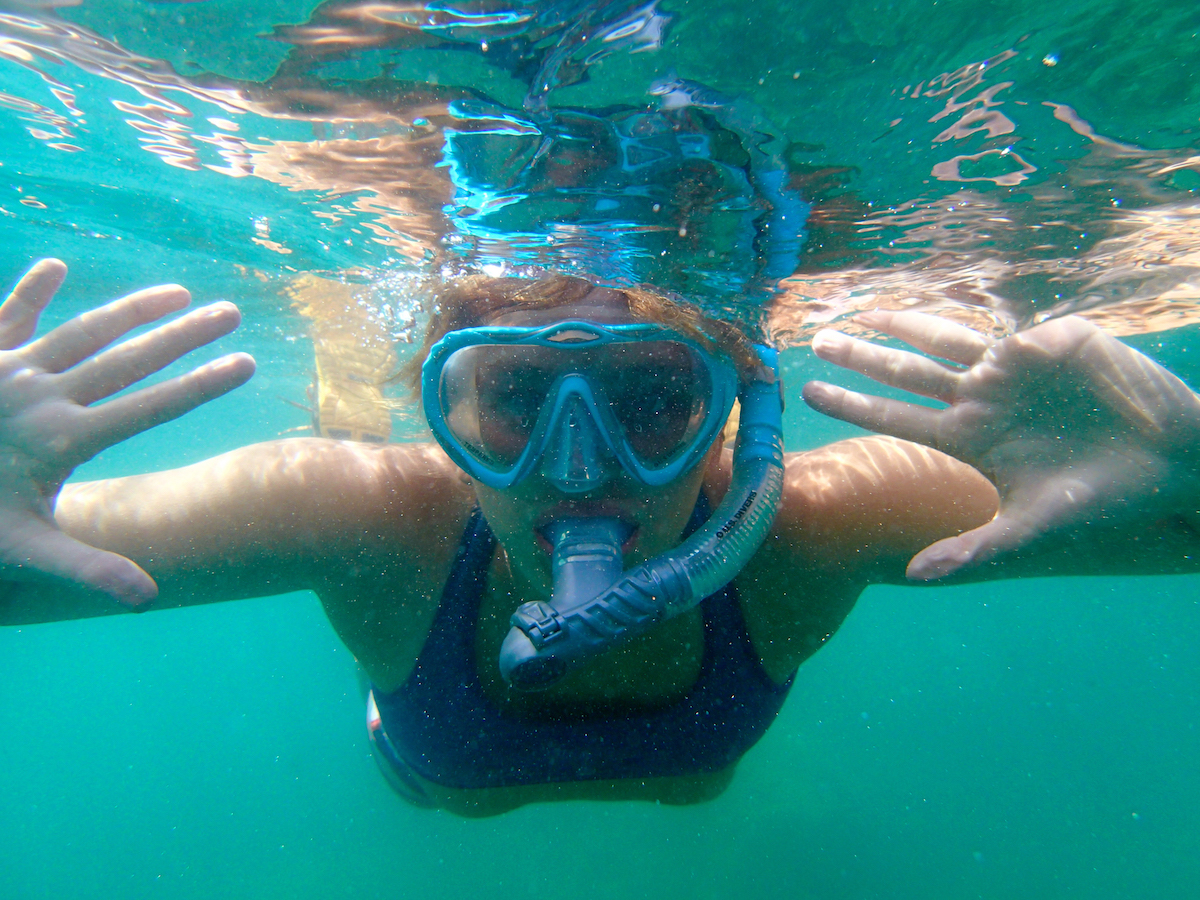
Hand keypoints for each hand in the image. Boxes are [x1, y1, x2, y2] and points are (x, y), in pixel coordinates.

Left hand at [0, 259, 253, 606]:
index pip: (151, 407)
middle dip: (185, 335)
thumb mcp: (26, 553)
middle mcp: (40, 398)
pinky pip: (6, 318)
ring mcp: (6, 372)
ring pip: (81, 332)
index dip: (203, 385)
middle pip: (128, 359)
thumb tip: (149, 599)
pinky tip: (55, 267)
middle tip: (231, 312)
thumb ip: (89, 569)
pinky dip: (29, 293)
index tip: (247, 362)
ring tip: (179, 293)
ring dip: (133, 309)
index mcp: (63, 440)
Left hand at [802, 310, 1199, 579]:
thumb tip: (913, 577)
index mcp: (972, 437)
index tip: (810, 392)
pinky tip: (932, 295)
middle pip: (908, 371)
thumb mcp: (1034, 529)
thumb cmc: (1106, 499)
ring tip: (863, 306)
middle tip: (817, 338)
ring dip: (904, 321)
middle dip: (864, 354)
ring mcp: (1017, 368)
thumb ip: (974, 551)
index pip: (897, 416)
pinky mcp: (1055, 341)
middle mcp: (984, 398)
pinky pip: (1008, 325)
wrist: (1178, 467)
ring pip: (946, 337)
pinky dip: (972, 313)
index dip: (853, 403)